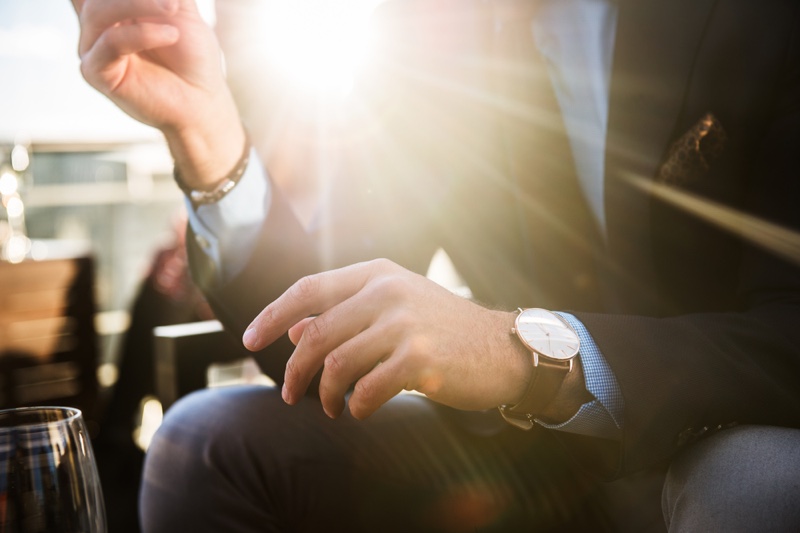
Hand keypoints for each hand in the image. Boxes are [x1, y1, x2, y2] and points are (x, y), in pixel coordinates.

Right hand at [71, 0, 243, 188]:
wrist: (201, 100)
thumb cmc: (192, 55)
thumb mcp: (181, 8)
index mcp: (111, 5)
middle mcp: (95, 23)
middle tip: (172, 1)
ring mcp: (92, 47)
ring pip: (98, 11)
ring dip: (139, 3)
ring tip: (173, 7)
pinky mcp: (95, 72)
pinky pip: (110, 42)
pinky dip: (142, 34)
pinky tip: (171, 35)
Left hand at [243, 259, 533, 418]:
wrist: (502, 349)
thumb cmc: (443, 330)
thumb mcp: (392, 310)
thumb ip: (343, 315)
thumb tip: (292, 330)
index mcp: (376, 274)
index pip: (308, 288)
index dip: (272, 315)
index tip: (247, 340)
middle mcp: (387, 291)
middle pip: (316, 333)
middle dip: (295, 371)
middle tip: (291, 395)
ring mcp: (405, 323)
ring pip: (337, 364)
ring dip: (326, 395)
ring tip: (332, 408)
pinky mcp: (420, 358)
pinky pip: (367, 389)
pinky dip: (357, 407)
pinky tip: (361, 410)